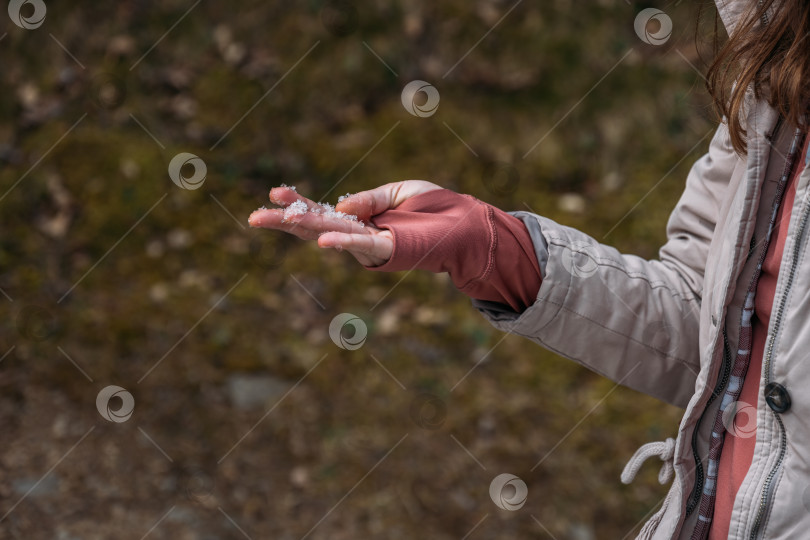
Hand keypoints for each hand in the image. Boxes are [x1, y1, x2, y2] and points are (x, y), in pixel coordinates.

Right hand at [248, 180, 442, 266]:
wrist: (463, 223)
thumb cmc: (433, 208)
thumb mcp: (395, 194)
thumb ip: (367, 200)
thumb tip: (340, 209)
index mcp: (358, 218)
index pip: (320, 211)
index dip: (297, 203)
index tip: (274, 192)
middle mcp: (359, 234)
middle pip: (315, 227)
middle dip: (284, 221)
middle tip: (252, 217)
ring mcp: (370, 244)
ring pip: (329, 234)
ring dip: (300, 227)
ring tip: (272, 220)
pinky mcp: (387, 250)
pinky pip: (361, 246)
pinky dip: (342, 242)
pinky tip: (322, 240)